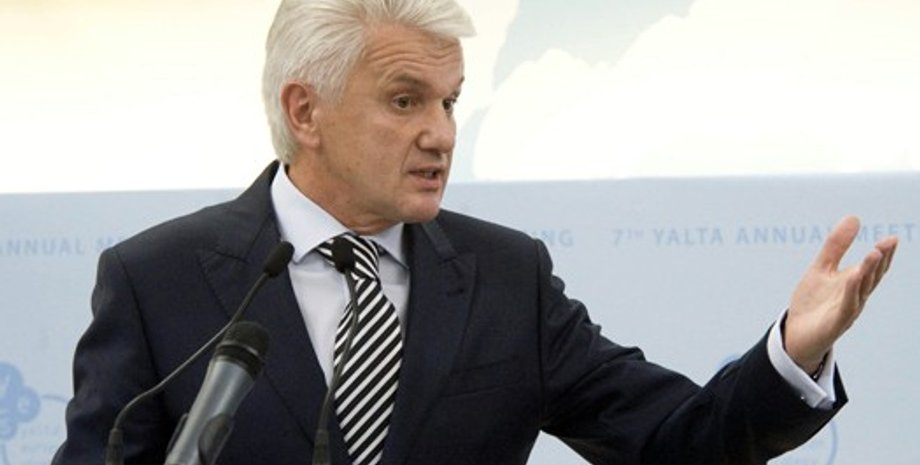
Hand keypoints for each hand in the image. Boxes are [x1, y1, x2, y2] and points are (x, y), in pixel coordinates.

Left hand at [785, 216, 897, 372]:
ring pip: (861, 290)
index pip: (873, 268)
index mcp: (854, 284)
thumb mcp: (822, 268)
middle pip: (871, 277)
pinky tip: (854, 276)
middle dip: (880, 260)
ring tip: (874, 253)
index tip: (892, 239)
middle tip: (888, 243)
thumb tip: (854, 217)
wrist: (795, 334)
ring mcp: (846, 311)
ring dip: (868, 271)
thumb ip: (836, 246)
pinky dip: (851, 291)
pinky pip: (846, 306)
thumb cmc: (812, 302)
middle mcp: (855, 297)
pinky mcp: (835, 323)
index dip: (883, 254)